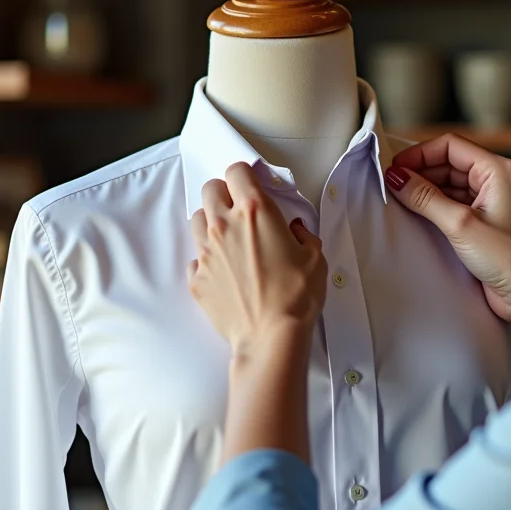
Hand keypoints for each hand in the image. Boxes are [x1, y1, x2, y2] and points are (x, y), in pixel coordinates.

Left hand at [189, 163, 327, 357]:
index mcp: (255, 212)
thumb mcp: (314, 257)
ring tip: (229, 239)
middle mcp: (225, 226)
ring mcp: (207, 251)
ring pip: (197, 219)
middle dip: (223, 194)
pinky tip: (224, 271)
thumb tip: (293, 230)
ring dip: (211, 222)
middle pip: (210, 190)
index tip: (251, 186)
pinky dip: (207, 259)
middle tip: (238, 210)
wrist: (270, 337)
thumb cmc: (296, 297)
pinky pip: (195, 257)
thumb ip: (302, 234)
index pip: (236, 171)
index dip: (244, 176)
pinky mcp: (197, 277)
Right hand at [386, 134, 510, 356]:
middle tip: (393, 184)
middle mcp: (502, 180)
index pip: (452, 146)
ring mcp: (497, 200)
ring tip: (402, 199)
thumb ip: (426, 198)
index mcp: (501, 171)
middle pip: (451, 163)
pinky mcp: (490, 220)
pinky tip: (420, 212)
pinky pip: (460, 202)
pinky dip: (439, 205)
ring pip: (454, 183)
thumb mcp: (460, 225)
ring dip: (428, 189)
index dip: (420, 154)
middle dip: (421, 172)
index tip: (395, 168)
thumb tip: (399, 178)